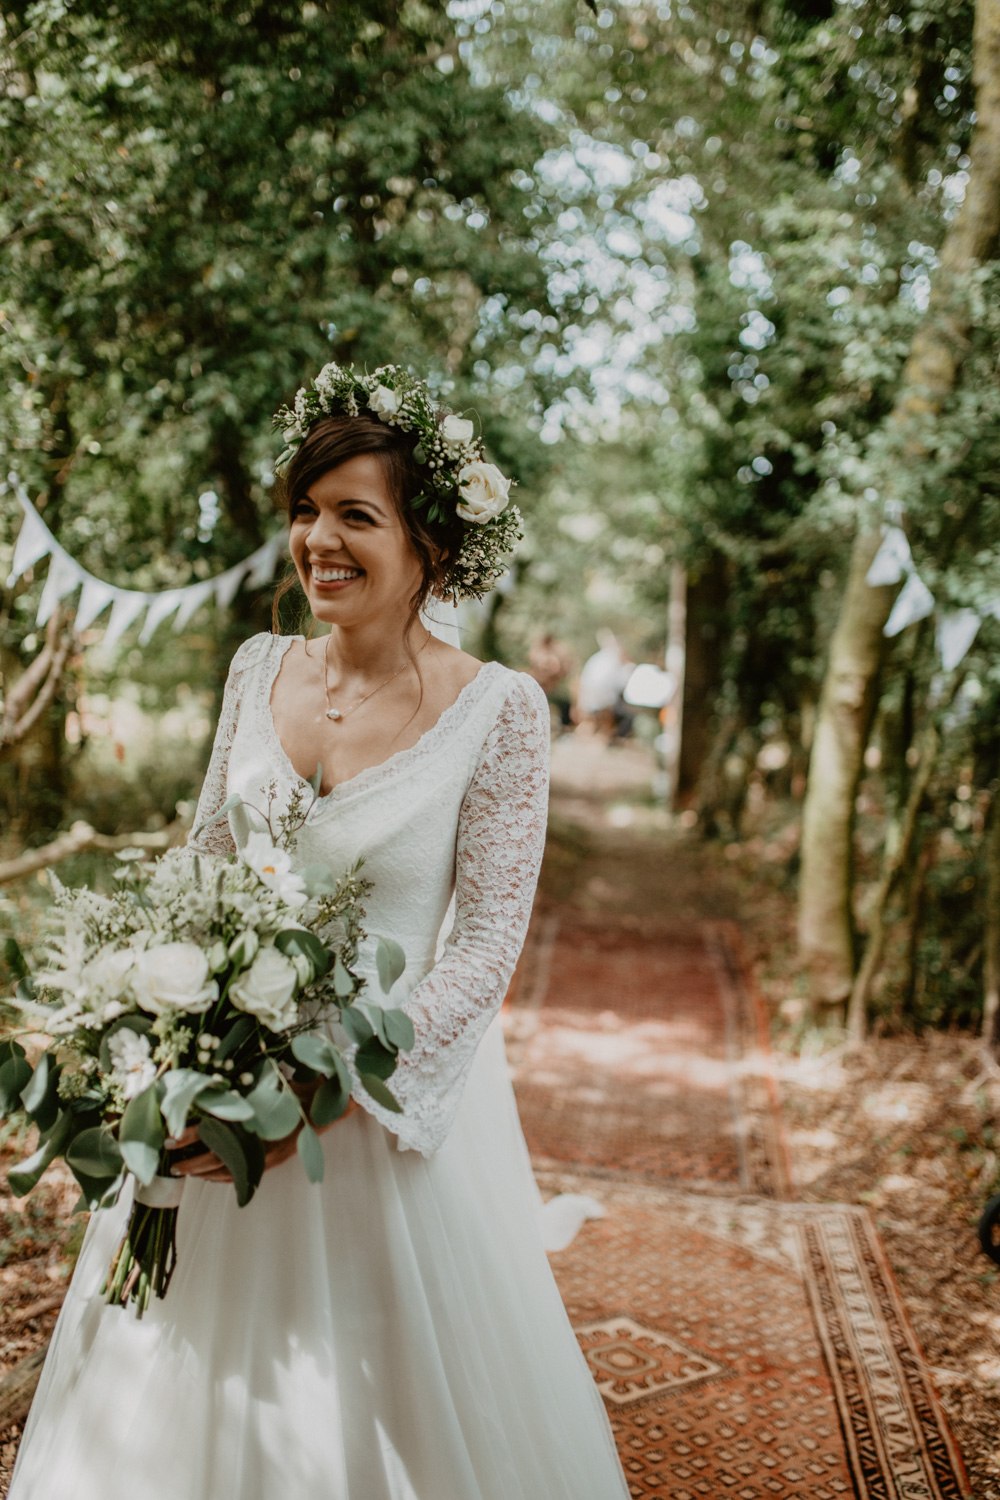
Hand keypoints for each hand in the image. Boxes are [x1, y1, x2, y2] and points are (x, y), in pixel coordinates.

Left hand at [167, 1086, 358, 1184]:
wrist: (323, 1104)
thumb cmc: (291, 1089)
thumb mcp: (263, 1086)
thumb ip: (238, 1092)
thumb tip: (206, 1088)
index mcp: (252, 1120)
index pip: (213, 1130)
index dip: (190, 1135)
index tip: (171, 1135)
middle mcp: (257, 1141)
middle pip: (216, 1156)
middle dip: (190, 1161)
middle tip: (171, 1161)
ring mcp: (266, 1155)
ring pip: (228, 1170)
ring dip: (204, 1172)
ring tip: (185, 1171)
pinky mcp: (273, 1162)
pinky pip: (244, 1176)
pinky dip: (225, 1178)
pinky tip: (211, 1178)